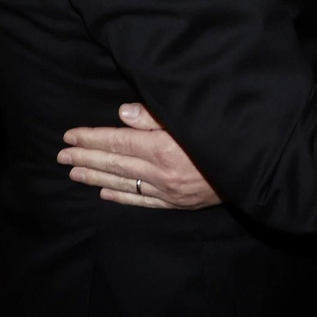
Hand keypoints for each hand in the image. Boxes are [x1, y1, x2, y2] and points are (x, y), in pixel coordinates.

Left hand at [61, 103, 221, 209]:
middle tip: (60, 156)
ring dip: (95, 178)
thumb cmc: (223, 135)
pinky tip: (104, 194)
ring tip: (73, 173)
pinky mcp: (177, 202)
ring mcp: (167, 190)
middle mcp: (160, 171)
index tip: (70, 135)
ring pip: (122, 183)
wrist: (256, 167)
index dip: (91, 138)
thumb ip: (155, 116)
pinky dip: (121, 196)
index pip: (117, 142)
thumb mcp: (191, 118)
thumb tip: (122, 114)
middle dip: (85, 158)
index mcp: (162, 147)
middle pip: (114, 163)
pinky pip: (142, 200)